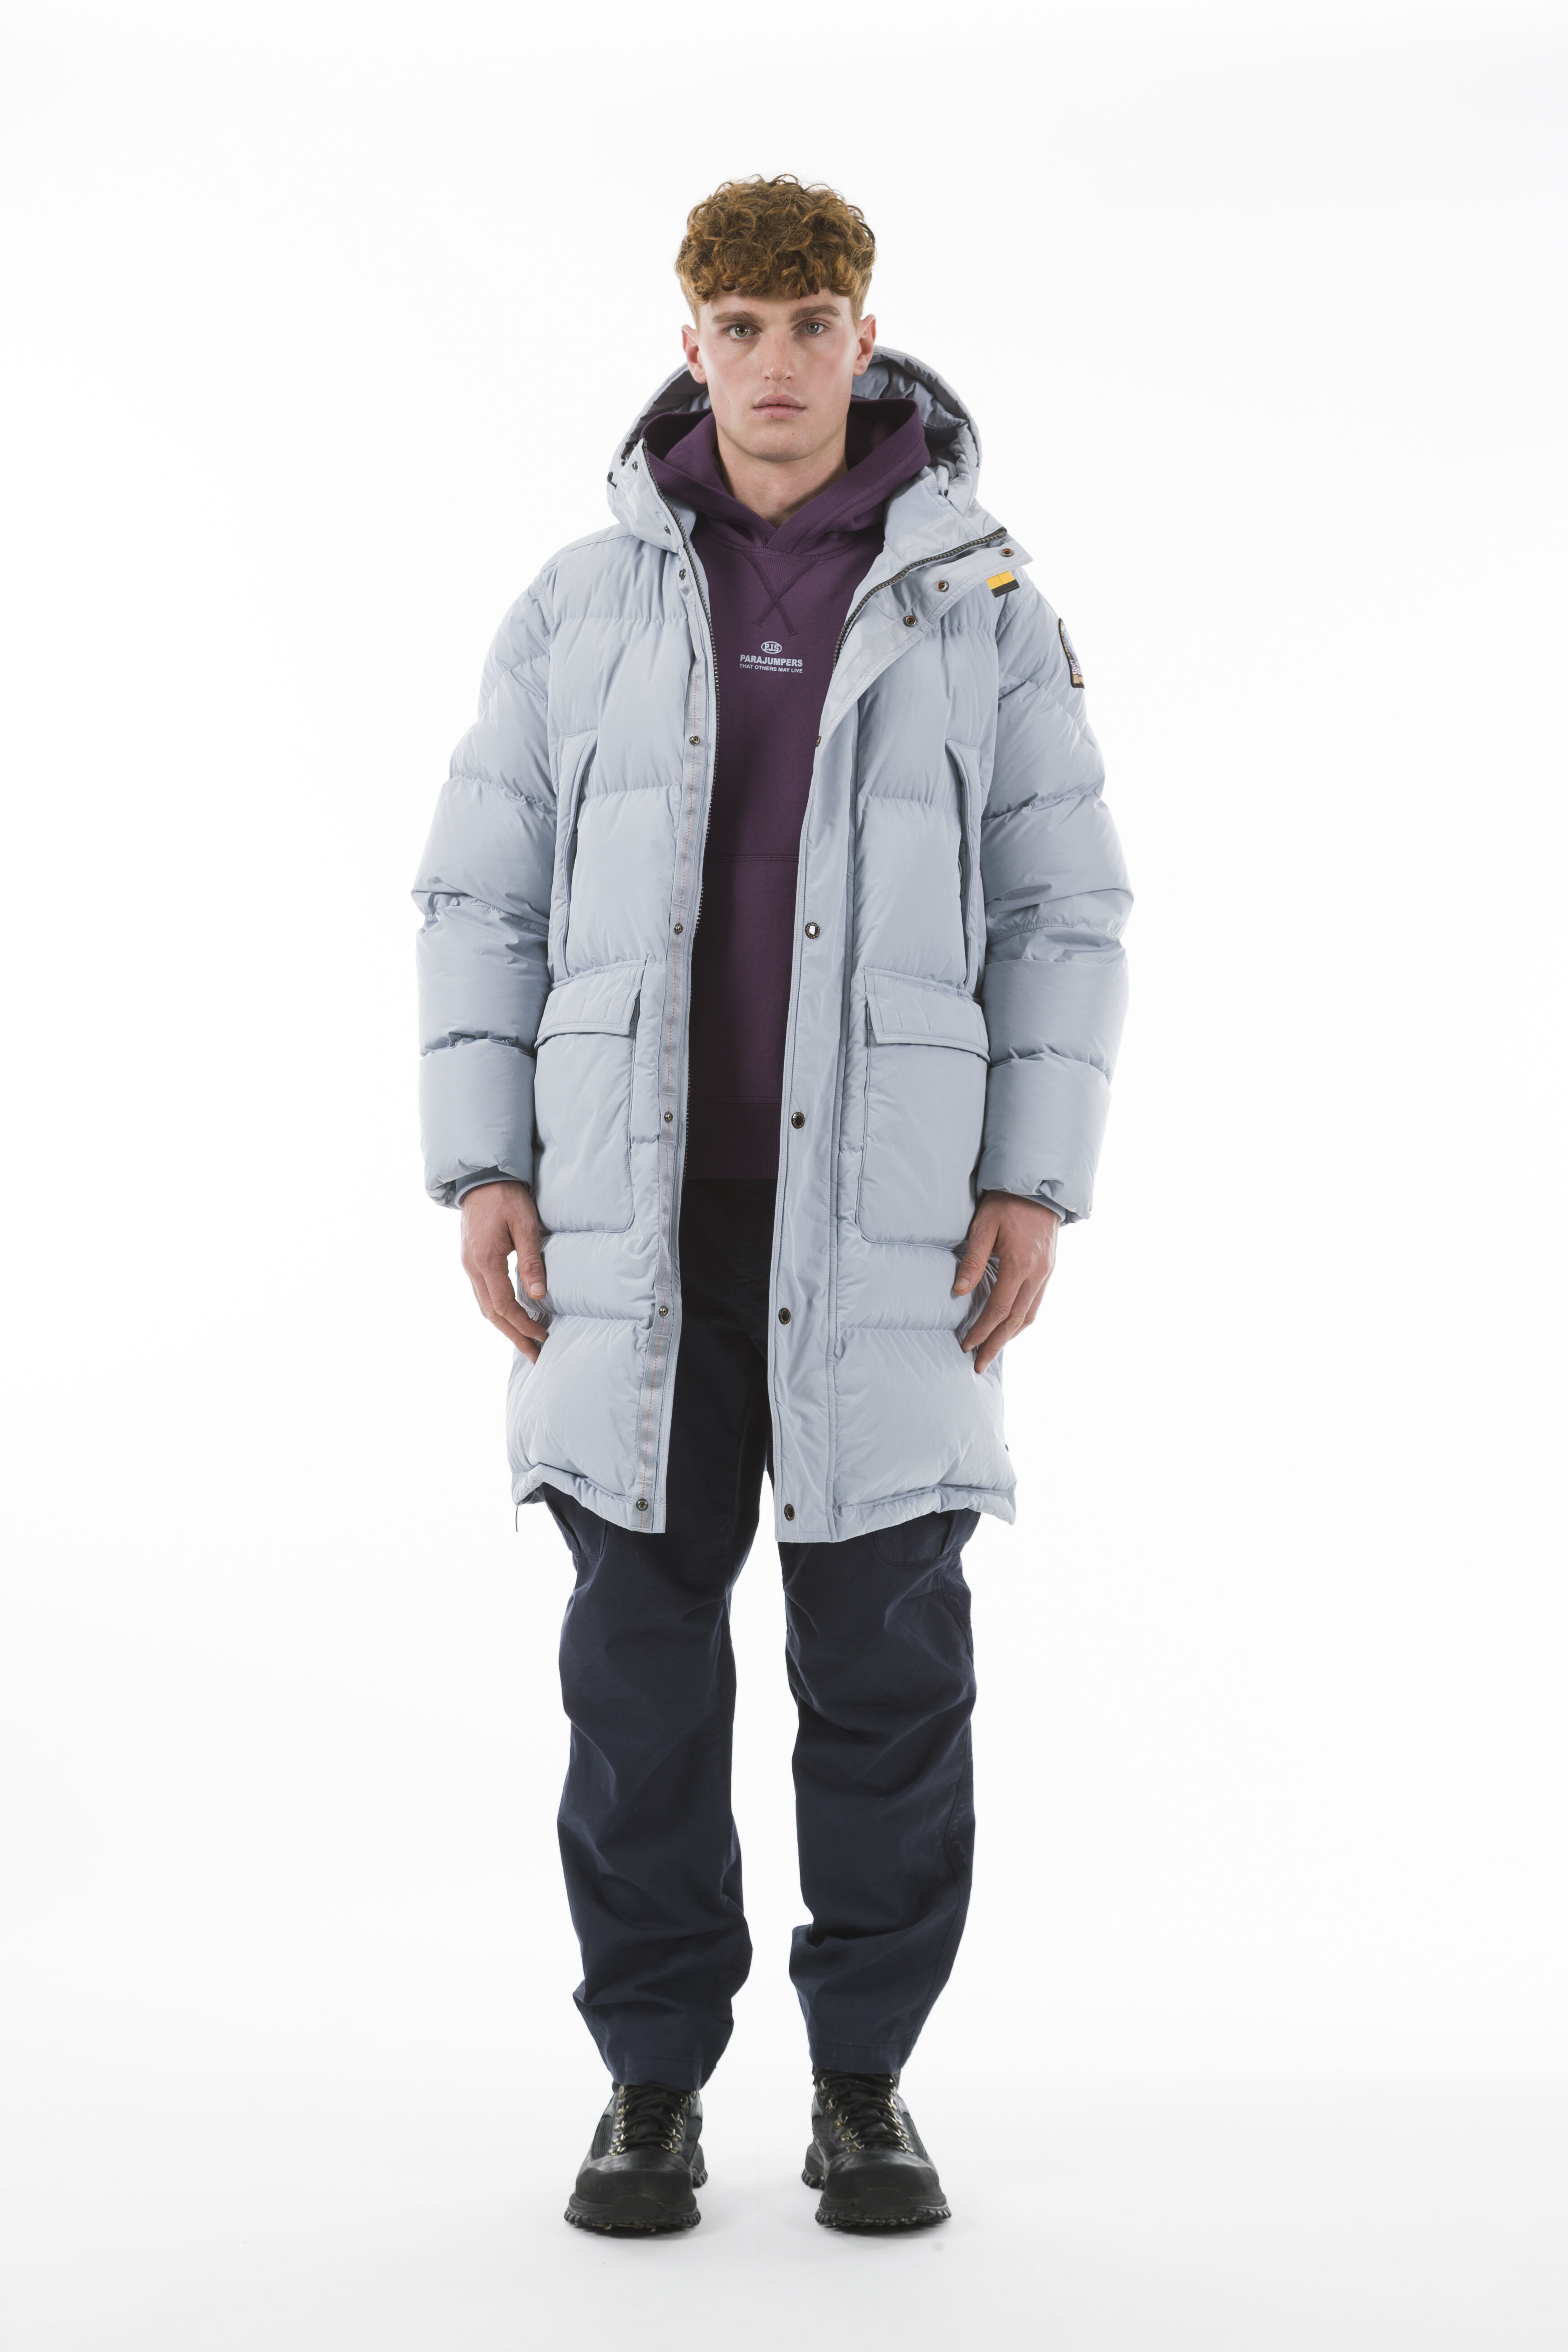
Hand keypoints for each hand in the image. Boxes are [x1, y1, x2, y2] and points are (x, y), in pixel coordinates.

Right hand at [459, 1180, 549, 1360]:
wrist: (481, 1178)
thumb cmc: (506, 1197)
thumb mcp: (525, 1224)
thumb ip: (531, 1260)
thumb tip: (539, 1295)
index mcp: (485, 1260)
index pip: (503, 1305)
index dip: (523, 1323)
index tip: (543, 1335)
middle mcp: (472, 1267)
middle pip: (491, 1313)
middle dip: (514, 1336)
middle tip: (534, 1355)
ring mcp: (468, 1265)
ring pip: (484, 1306)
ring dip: (505, 1327)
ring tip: (525, 1342)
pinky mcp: (471, 1261)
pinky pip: (482, 1295)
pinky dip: (497, 1311)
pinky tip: (511, 1317)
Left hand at [952, 1190, 1061, 1374]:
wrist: (1039, 1187)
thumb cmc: (1006, 1202)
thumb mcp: (983, 1225)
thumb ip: (971, 1260)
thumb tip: (958, 1292)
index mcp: (1020, 1264)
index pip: (998, 1309)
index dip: (981, 1330)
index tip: (966, 1345)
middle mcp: (1038, 1273)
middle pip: (1015, 1320)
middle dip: (996, 1344)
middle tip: (979, 1364)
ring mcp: (1046, 1273)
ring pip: (1029, 1315)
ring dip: (1010, 1336)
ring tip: (992, 1350)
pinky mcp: (1049, 1269)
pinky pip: (1036, 1303)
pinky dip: (1021, 1320)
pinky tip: (1008, 1327)